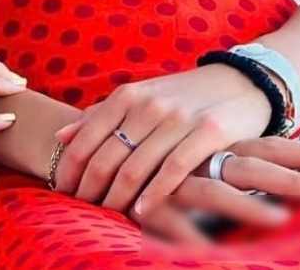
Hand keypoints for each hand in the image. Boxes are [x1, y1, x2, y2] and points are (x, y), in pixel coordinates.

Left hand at [51, 64, 271, 214]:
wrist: (238, 83)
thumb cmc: (180, 97)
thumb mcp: (138, 97)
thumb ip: (101, 116)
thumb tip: (61, 135)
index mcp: (127, 95)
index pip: (88, 137)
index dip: (71, 168)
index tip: (62, 191)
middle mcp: (148, 104)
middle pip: (108, 156)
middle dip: (91, 188)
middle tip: (82, 210)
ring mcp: (178, 118)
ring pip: (137, 166)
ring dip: (118, 197)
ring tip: (107, 216)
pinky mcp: (208, 132)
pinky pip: (175, 169)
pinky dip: (155, 194)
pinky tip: (142, 212)